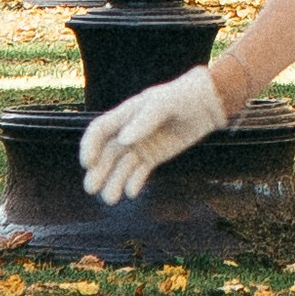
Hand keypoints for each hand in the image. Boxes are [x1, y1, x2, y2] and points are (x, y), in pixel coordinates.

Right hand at [80, 61, 233, 203]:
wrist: (206, 103)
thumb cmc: (182, 96)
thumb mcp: (163, 104)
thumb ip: (144, 121)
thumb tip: (123, 140)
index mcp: (125, 114)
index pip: (99, 131)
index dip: (90, 146)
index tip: (87, 164)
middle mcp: (129, 131)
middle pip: (107, 154)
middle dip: (98, 172)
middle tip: (91, 190)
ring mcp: (142, 145)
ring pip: (122, 166)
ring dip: (114, 182)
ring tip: (111, 199)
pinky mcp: (154, 156)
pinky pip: (140, 172)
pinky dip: (134, 182)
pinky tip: (131, 193)